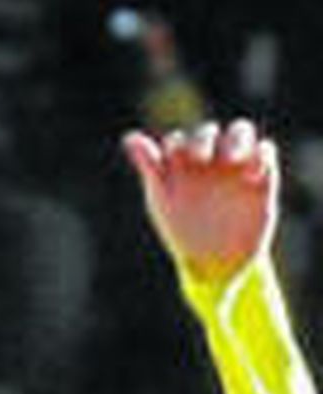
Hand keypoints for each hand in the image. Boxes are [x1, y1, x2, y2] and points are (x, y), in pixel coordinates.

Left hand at [122, 118, 278, 281]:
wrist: (218, 261)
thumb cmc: (185, 234)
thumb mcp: (164, 203)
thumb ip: (151, 169)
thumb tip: (128, 137)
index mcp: (181, 166)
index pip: (176, 143)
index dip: (175, 147)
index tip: (174, 161)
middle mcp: (208, 158)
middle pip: (207, 132)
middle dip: (203, 140)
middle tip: (201, 156)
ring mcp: (235, 164)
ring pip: (240, 131)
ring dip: (237, 137)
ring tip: (234, 157)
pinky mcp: (261, 173)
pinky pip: (265, 151)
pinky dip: (262, 155)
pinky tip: (253, 174)